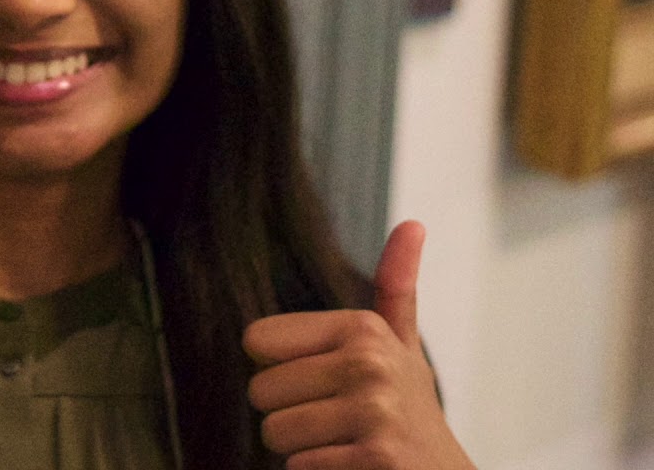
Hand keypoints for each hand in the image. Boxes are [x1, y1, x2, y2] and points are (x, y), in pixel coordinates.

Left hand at [243, 221, 474, 469]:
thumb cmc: (408, 412)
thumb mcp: (400, 347)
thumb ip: (396, 287)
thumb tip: (413, 224)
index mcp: (363, 328)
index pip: (257, 340)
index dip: (278, 370)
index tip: (324, 382)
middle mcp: (371, 364)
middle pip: (260, 390)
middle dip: (288, 415)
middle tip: (337, 422)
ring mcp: (375, 414)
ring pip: (274, 433)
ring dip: (301, 449)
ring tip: (344, 444)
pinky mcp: (375, 460)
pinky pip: (298, 468)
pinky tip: (354, 467)